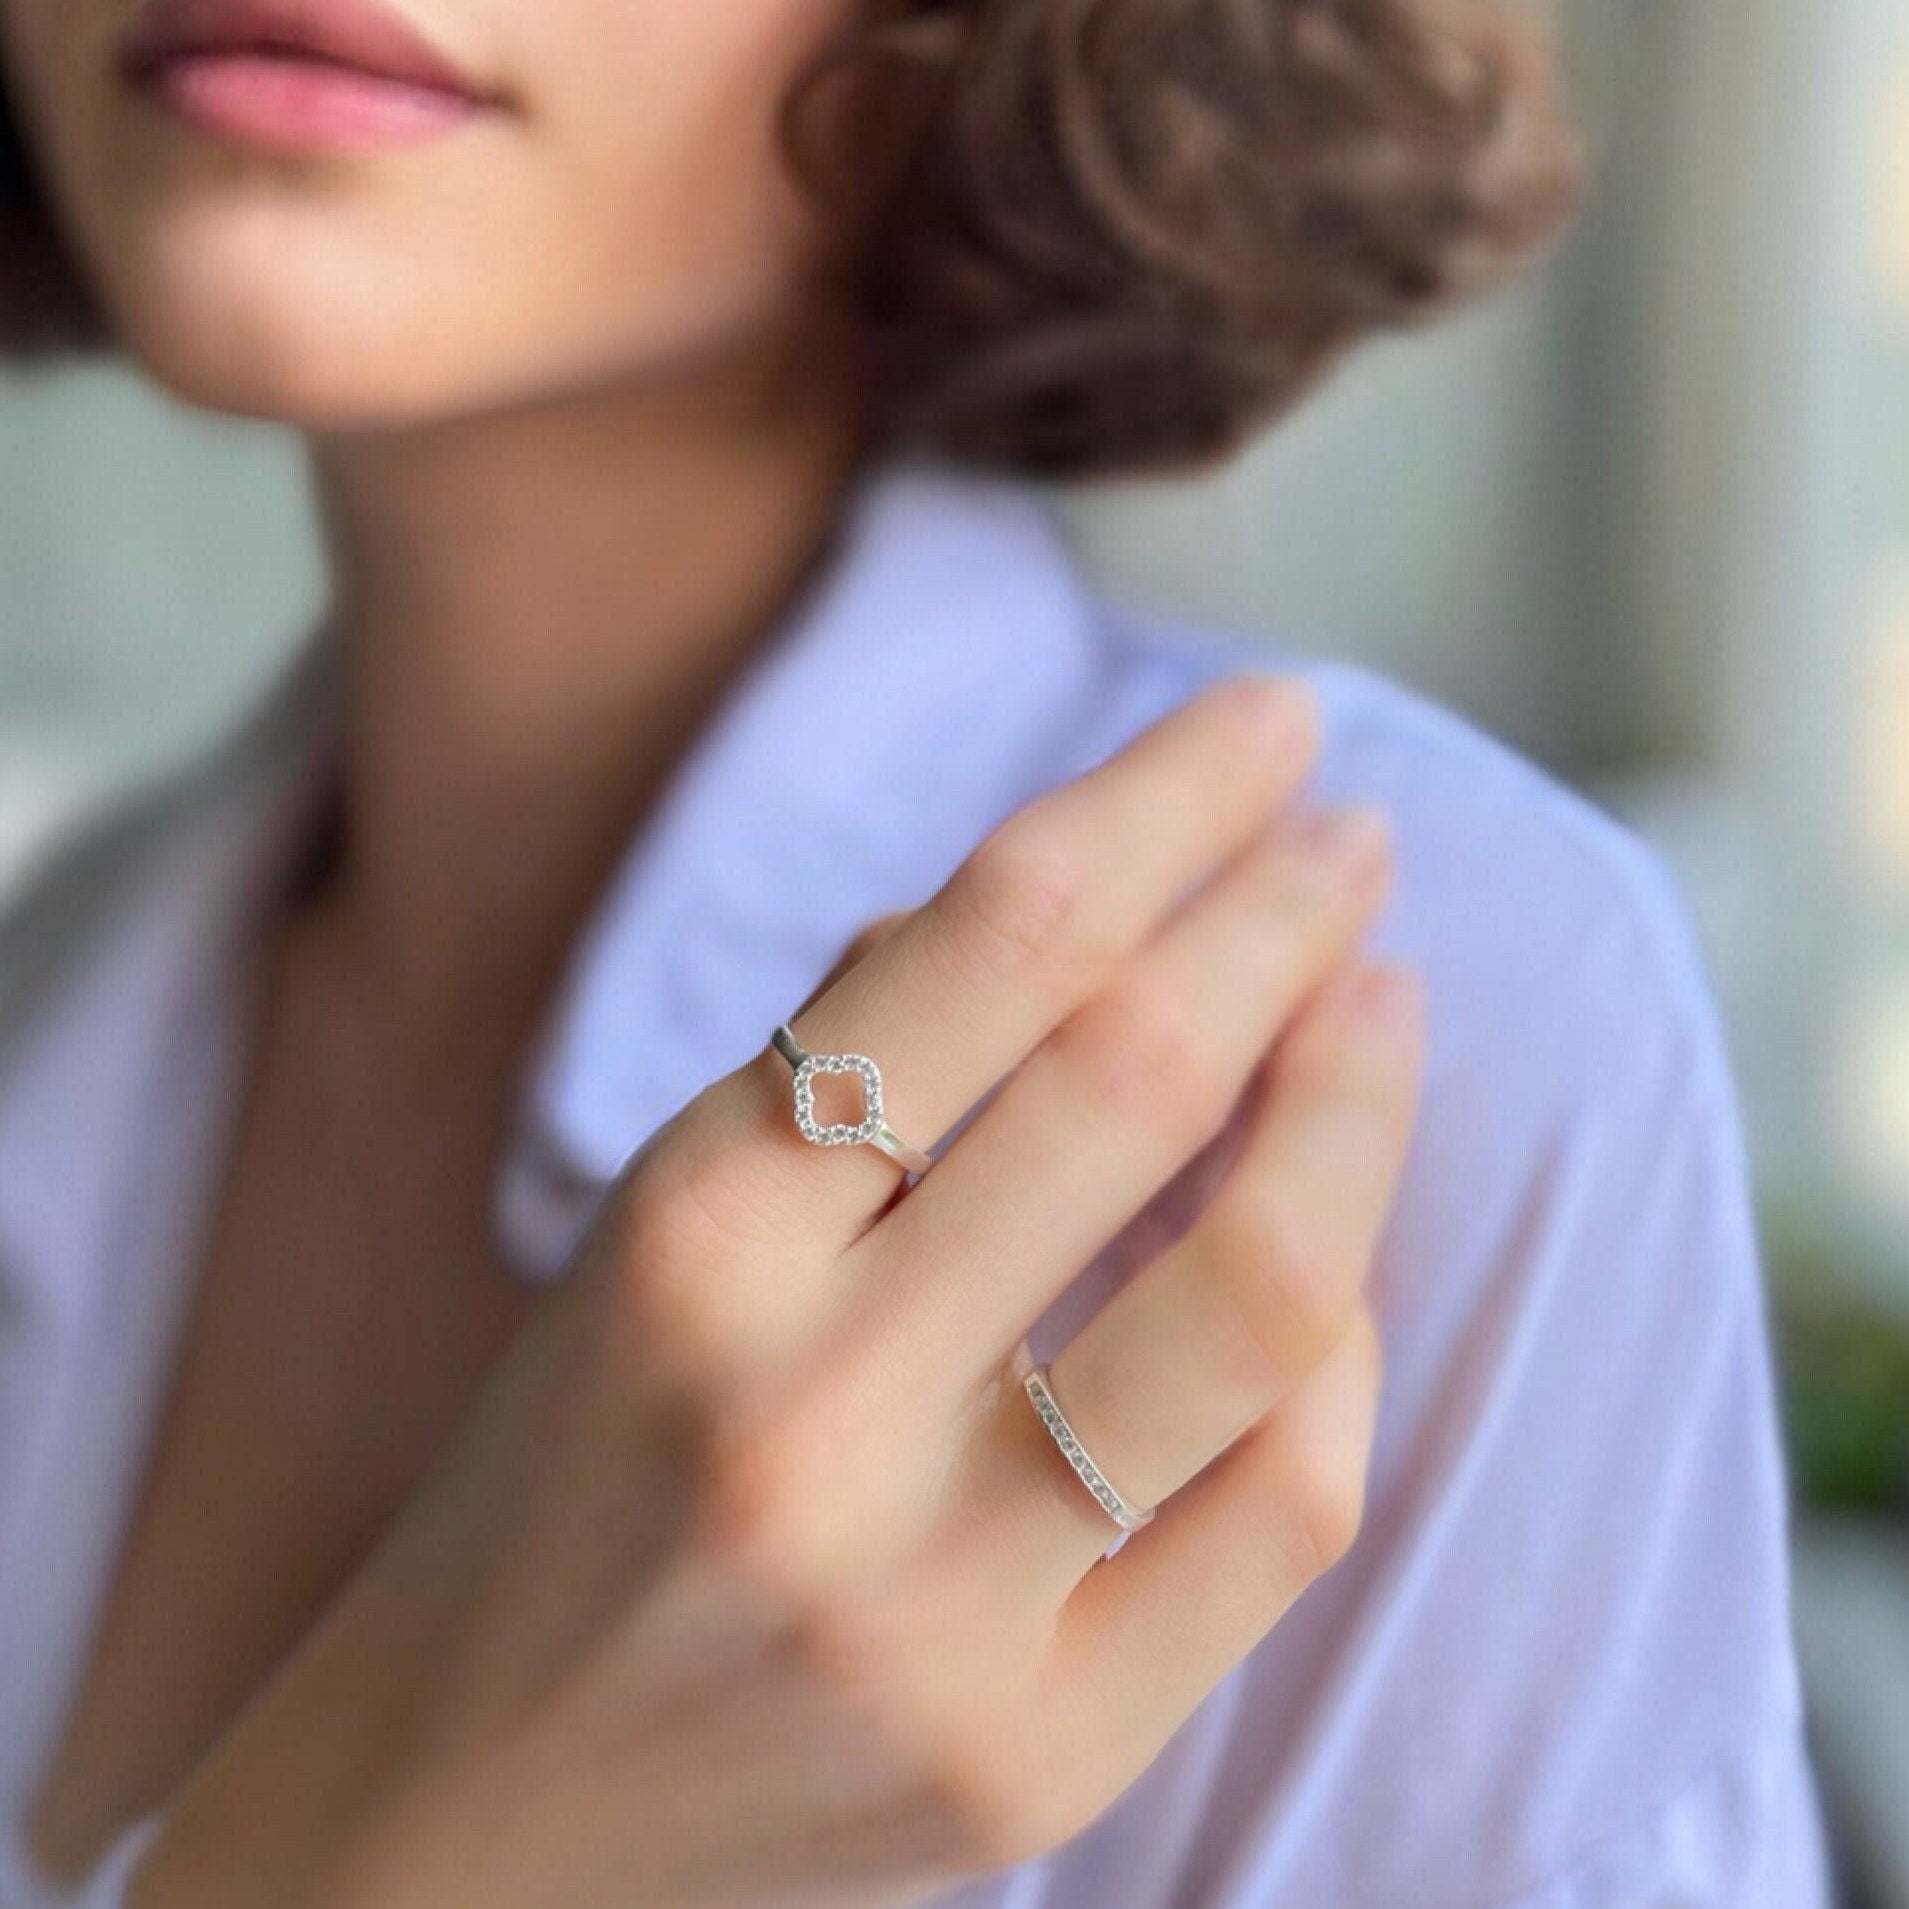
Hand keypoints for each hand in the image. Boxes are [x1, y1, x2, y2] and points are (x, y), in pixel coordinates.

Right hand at [131, 673, 1421, 1908]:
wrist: (466, 1816)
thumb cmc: (564, 1481)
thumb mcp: (657, 1230)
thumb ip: (851, 1065)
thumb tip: (1083, 893)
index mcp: (694, 1232)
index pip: (993, 939)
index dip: (1165, 799)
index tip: (1269, 727)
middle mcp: (807, 1401)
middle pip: (1136, 1079)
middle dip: (1281, 914)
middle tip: (1348, 836)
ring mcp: (934, 1599)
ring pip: (1259, 1287)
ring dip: (1356, 1101)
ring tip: (1381, 1000)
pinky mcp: (1037, 1752)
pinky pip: (1284, 1502)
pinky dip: (1344, 1346)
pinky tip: (1340, 1255)